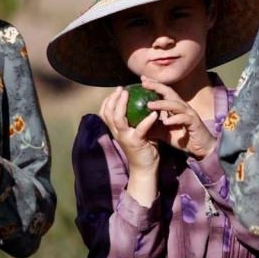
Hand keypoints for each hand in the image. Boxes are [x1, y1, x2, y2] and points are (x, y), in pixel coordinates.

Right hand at [99, 87, 158, 206]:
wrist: (145, 168)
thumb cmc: (144, 148)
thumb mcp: (137, 131)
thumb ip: (136, 119)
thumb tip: (143, 102)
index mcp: (116, 130)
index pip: (105, 113)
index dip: (108, 101)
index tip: (117, 90)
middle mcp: (117, 133)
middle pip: (108, 113)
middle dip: (113, 99)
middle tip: (121, 89)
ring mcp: (125, 138)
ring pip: (118, 119)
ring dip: (122, 105)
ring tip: (128, 94)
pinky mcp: (136, 143)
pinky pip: (140, 129)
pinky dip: (146, 120)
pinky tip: (153, 114)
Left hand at [141, 77, 215, 158]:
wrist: (201, 148)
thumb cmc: (183, 138)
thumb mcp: (164, 132)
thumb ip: (153, 126)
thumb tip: (137, 124)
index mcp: (175, 107)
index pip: (164, 92)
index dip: (154, 85)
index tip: (142, 79)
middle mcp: (183, 107)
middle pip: (169, 93)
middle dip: (157, 87)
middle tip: (144, 83)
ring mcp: (189, 114)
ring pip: (176, 105)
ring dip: (162, 104)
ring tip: (149, 104)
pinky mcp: (195, 123)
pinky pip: (184, 119)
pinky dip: (175, 119)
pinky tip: (166, 122)